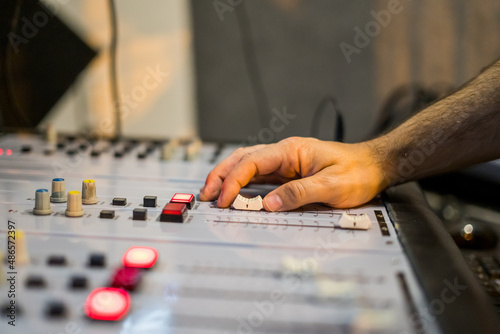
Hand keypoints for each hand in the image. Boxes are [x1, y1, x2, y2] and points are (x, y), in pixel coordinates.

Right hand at [199, 137, 387, 210]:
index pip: (253, 162)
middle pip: (242, 159)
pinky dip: (241, 182)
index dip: (234, 180)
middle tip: (207, 194)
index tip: (225, 199)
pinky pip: (258, 175)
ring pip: (246, 164)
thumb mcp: (331, 186)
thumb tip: (268, 204)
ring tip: (212, 192)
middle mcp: (284, 153)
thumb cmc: (356, 173)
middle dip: (221, 175)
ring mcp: (284, 162)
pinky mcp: (287, 172)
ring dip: (227, 177)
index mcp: (291, 150)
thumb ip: (299, 193)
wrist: (372, 168)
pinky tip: (233, 192)